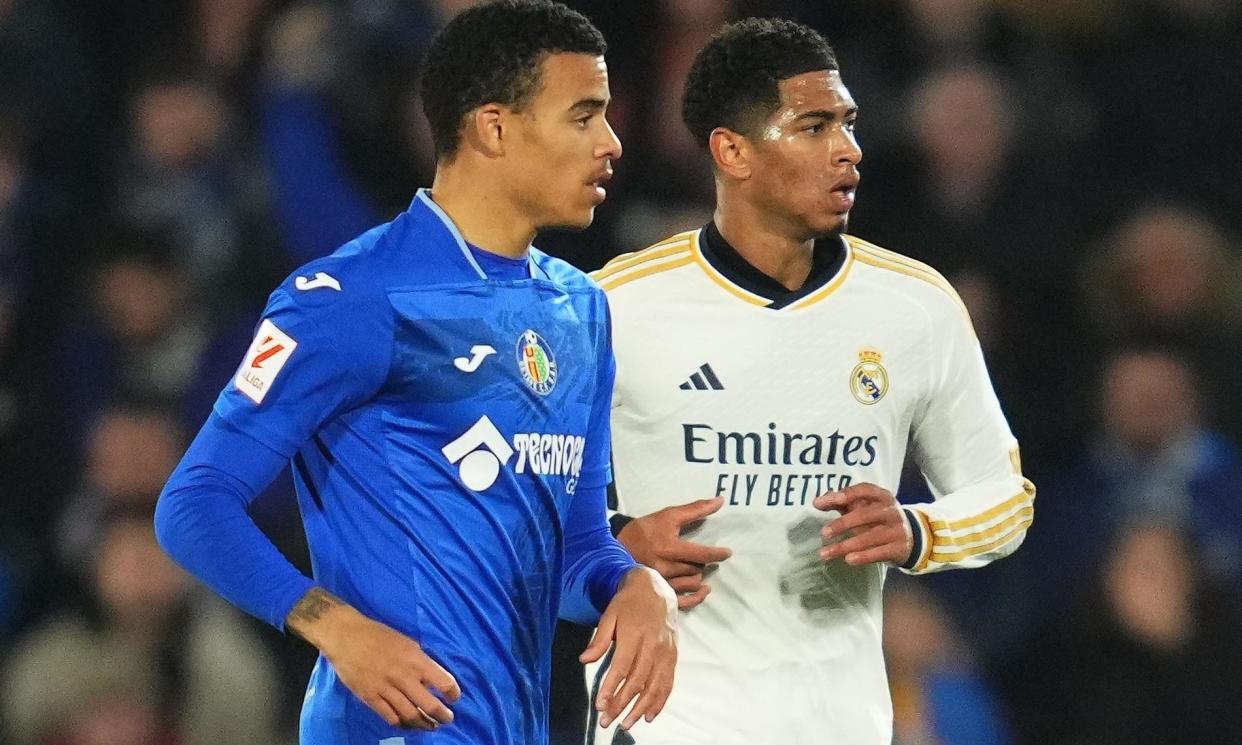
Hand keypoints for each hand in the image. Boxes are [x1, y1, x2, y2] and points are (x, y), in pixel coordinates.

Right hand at [286, 588, 460, 729]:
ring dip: (424, 723)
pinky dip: (403, 724)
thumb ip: (421, 662)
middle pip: (429, 705)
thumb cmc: (379, 636)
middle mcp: (403, 676)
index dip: (453, 693)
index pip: (443, 682)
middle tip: (447, 719)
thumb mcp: (408, 643)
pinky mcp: (370, 698)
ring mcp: (386, 689)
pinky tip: (408, 723)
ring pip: (410, 715)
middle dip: (442, 715)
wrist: (347, 637)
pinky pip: (391, 717)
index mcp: (416, 659)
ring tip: (431, 726)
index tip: (454, 698)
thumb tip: (432, 680)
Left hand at [579, 567, 677, 730]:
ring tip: (626, 724)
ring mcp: (665, 652)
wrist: (655, 588)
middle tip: (606, 721)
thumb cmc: (628, 603)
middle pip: (637, 682)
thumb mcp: (609, 614)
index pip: (622, 668)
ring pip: (654, 686)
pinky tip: (649, 715)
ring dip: (640, 709)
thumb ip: (599, 639)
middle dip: (621, 704)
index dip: (611, 689)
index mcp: (635, 634)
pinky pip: (668, 683)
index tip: (600, 706)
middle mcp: (653, 645)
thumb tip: (584, 660)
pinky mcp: (673, 656)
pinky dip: (660, 701)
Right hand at [617, 497, 731, 609]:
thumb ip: (695, 509)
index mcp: (669, 548)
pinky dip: (696, 597)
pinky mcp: (657, 593)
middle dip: (702, 562)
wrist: (616, 548)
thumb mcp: (668, 516)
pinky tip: (703, 591)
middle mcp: (665, 568)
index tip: (727, 552)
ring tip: (693, 567)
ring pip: (692, 583)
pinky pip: (683, 601)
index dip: (717, 554)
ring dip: (697, 575)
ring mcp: (661, 583)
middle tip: (698, 555)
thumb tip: (720, 501)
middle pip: (697, 568)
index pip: (702, 554)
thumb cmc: (644, 530)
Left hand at [814, 483, 912, 565]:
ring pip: (869, 538)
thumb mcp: (865, 507)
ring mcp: (896, 530)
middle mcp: (891, 511)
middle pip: (865, 515)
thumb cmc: (878, 518)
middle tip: (824, 533)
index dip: (849, 494)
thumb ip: (841, 502)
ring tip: (825, 553)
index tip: (831, 501)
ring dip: (845, 546)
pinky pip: (879, 553)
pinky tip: (848, 559)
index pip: (865, 490)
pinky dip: (863, 557)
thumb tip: (817, 502)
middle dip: (843, 523)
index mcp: (882, 496)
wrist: (912, 538)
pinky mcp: (898, 548)